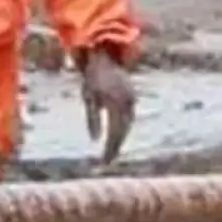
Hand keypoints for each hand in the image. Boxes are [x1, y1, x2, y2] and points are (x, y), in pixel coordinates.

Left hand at [80, 49, 134, 163]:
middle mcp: (127, 105)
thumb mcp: (88, 98)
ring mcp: (132, 102)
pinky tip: (116, 137)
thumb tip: (95, 140)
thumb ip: (92, 119)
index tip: (104, 161)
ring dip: (120, 139)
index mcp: (116, 105)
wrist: (106, 59)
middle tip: (107, 162)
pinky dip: (123, 129)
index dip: (110, 148)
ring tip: (110, 153)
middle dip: (115, 148)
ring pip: (127, 126)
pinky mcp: (132, 99)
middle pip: (123, 132)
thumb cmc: (93, 78)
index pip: (115, 133)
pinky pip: (128, 118)